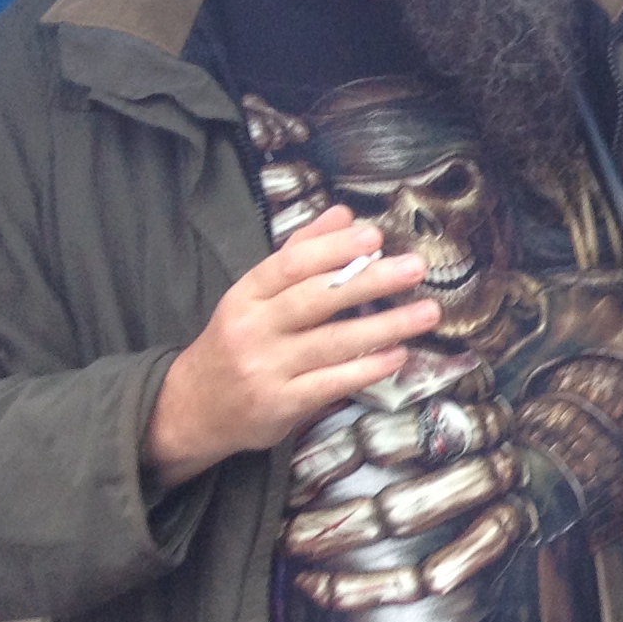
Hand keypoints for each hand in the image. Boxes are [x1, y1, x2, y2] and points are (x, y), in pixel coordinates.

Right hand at [147, 207, 440, 487]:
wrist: (195, 407)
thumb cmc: (237, 342)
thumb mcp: (254, 295)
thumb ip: (300, 253)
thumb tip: (343, 214)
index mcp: (245, 295)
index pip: (289, 265)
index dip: (332, 249)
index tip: (374, 236)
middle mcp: (253, 329)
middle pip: (315, 300)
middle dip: (368, 282)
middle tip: (414, 268)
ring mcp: (266, 369)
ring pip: (332, 343)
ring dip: (385, 327)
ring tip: (427, 312)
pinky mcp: (281, 404)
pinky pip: (332, 383)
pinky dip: (368, 369)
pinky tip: (399, 355)